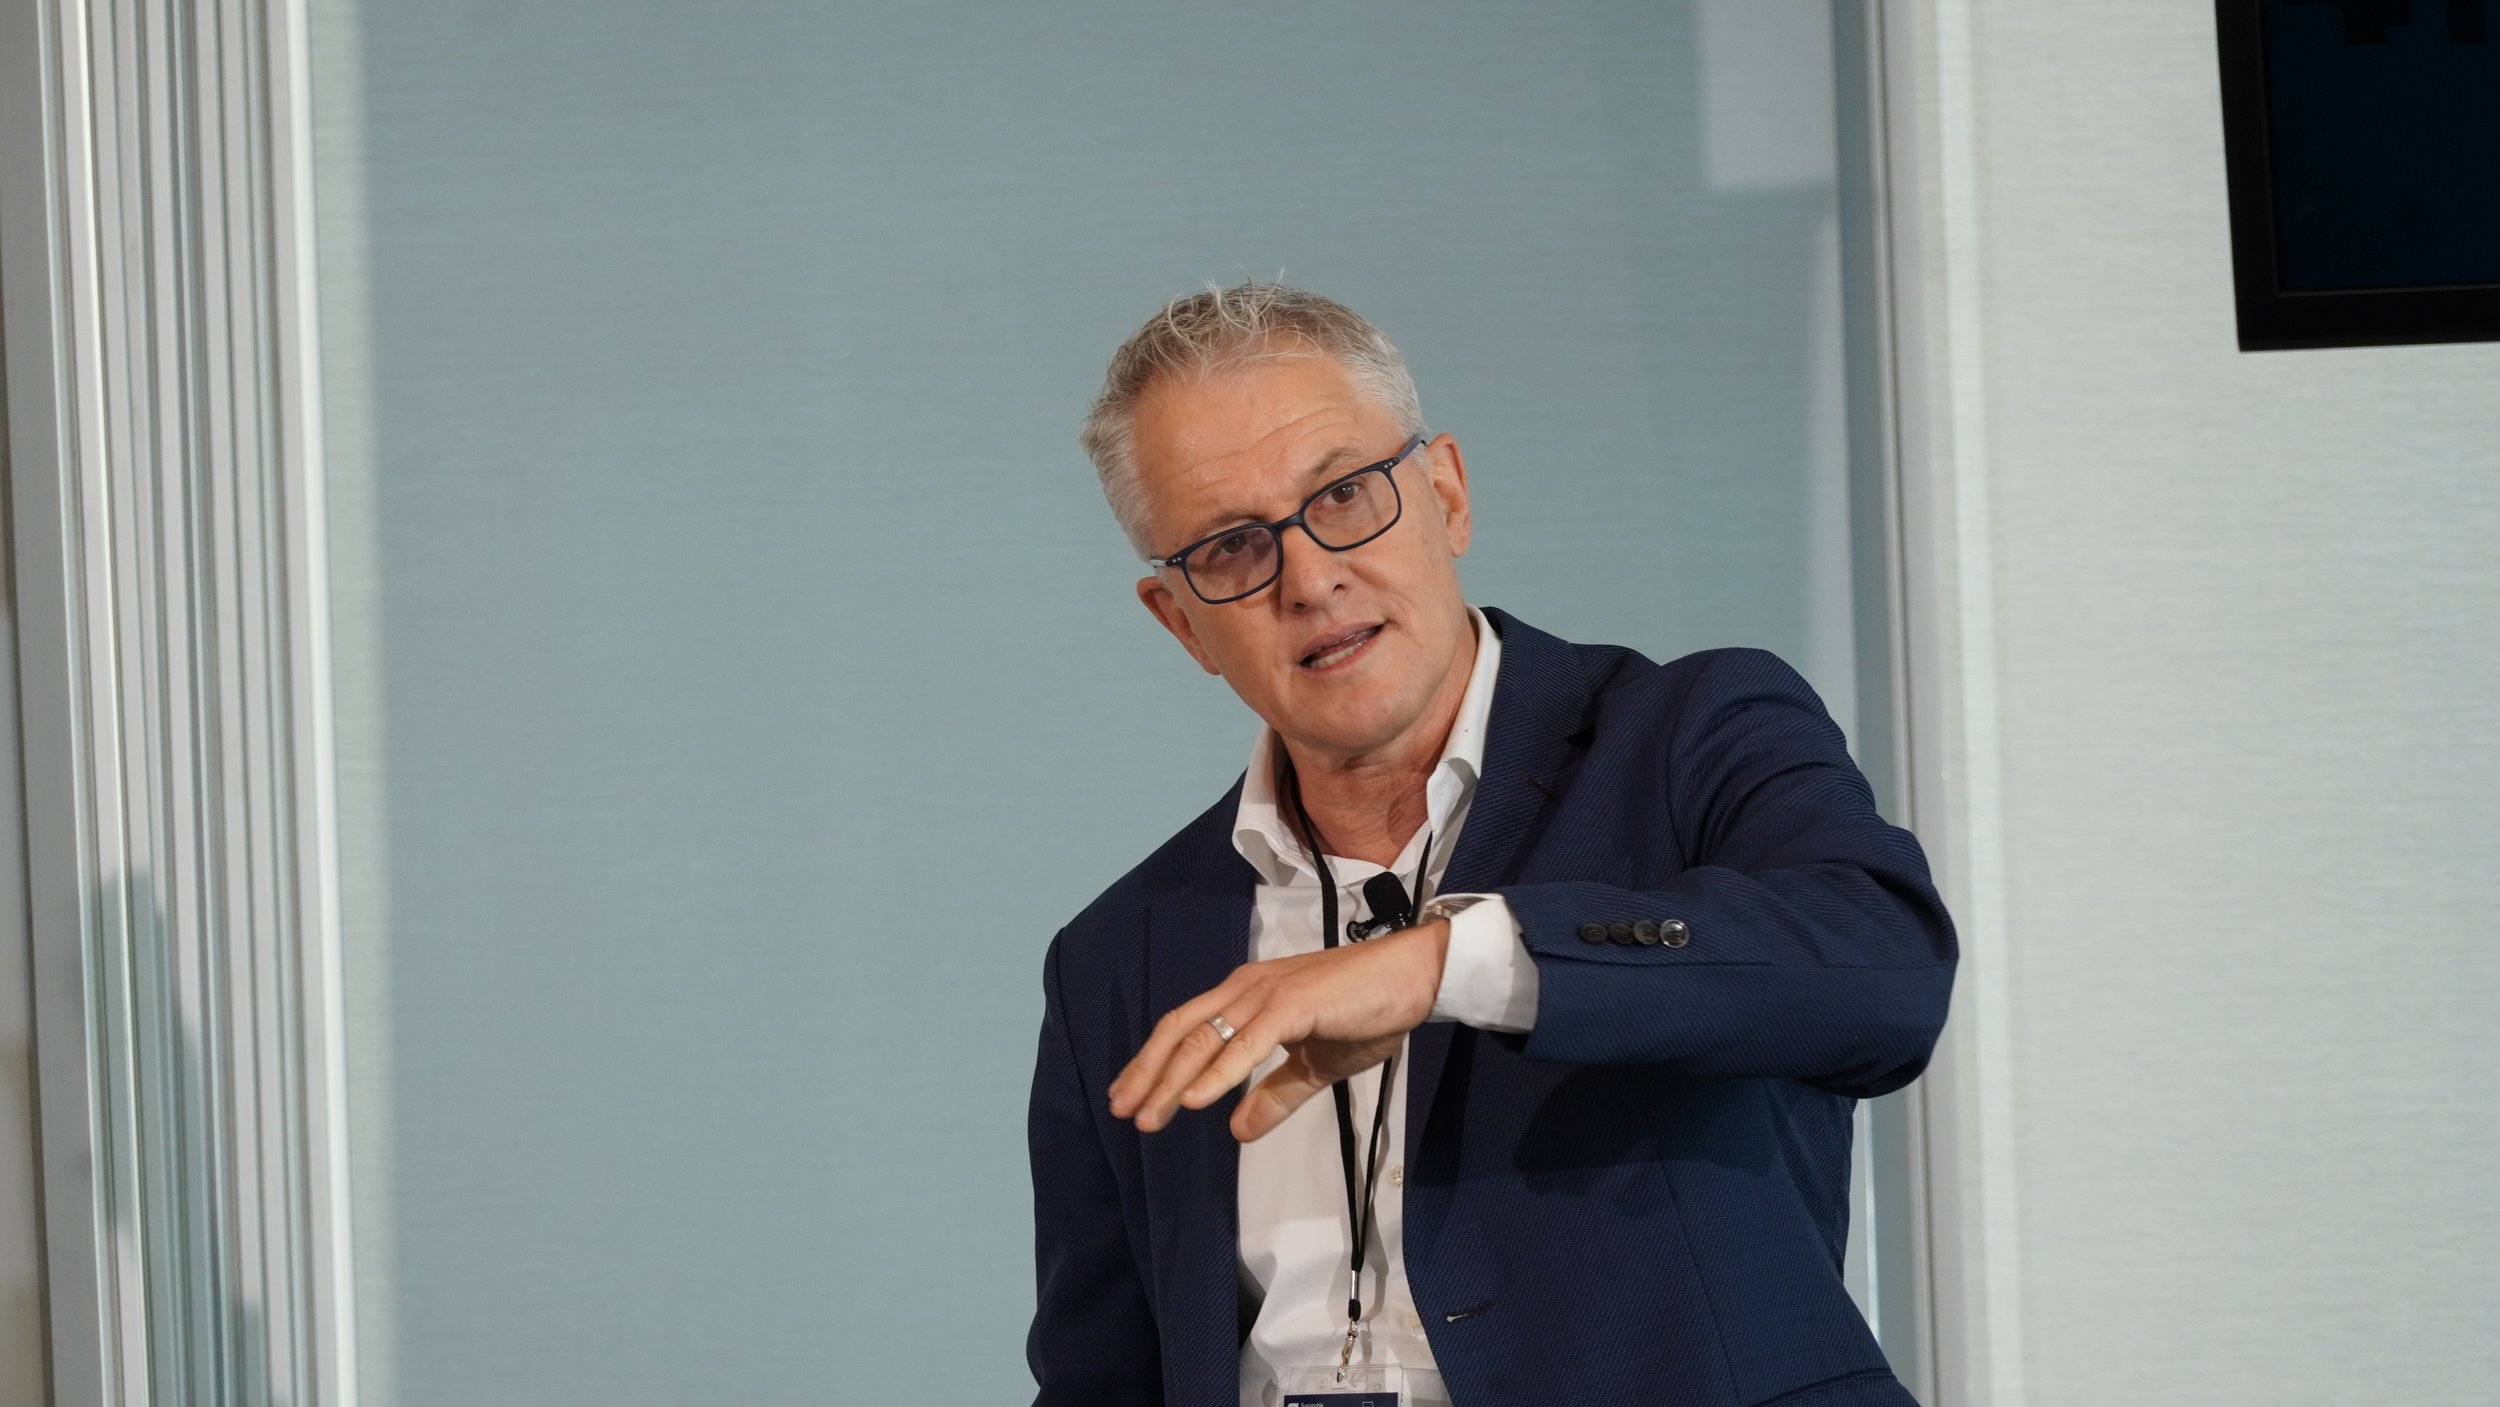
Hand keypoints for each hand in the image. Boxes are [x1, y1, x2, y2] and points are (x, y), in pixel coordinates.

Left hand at [1108, 920, 1449, 1142]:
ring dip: (1171, 1081)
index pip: (1186, 1029)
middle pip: (1180, 1032)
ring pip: (1204, 1040)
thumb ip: (1276, 1095)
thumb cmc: (1368, 1011)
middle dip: (1146, 1074)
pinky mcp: (1292, 1006)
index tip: (1129, 1097)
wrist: (1413, 978)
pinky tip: (1196, 1102)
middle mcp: (1246, 990)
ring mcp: (1266, 994)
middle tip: (1122, 1112)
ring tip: (1150, 1117)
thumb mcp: (1315, 1067)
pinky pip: (1246, 1044)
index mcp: (1247, 998)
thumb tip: (1238, 1130)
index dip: (1153, 1063)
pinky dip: (1218, 1074)